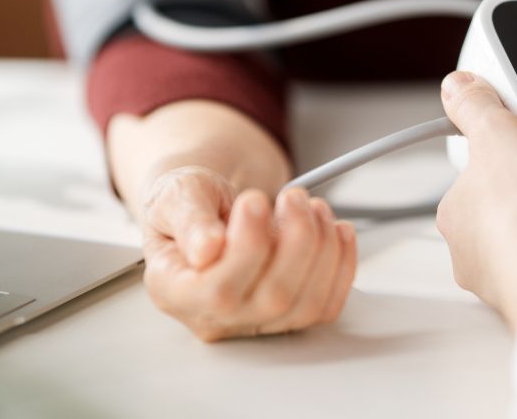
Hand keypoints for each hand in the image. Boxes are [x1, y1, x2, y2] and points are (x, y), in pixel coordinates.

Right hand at [139, 166, 356, 341]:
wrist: (209, 208)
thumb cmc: (190, 204)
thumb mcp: (176, 195)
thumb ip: (188, 219)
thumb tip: (207, 249)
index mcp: (175, 290)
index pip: (218, 292)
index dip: (248, 247)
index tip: (255, 199)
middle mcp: (214, 317)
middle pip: (272, 300)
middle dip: (297, 240)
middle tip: (294, 196)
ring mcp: (254, 320)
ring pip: (306, 304)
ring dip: (322, 248)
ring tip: (312, 205)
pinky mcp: (288, 315)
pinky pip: (327, 305)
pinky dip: (342, 264)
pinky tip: (336, 230)